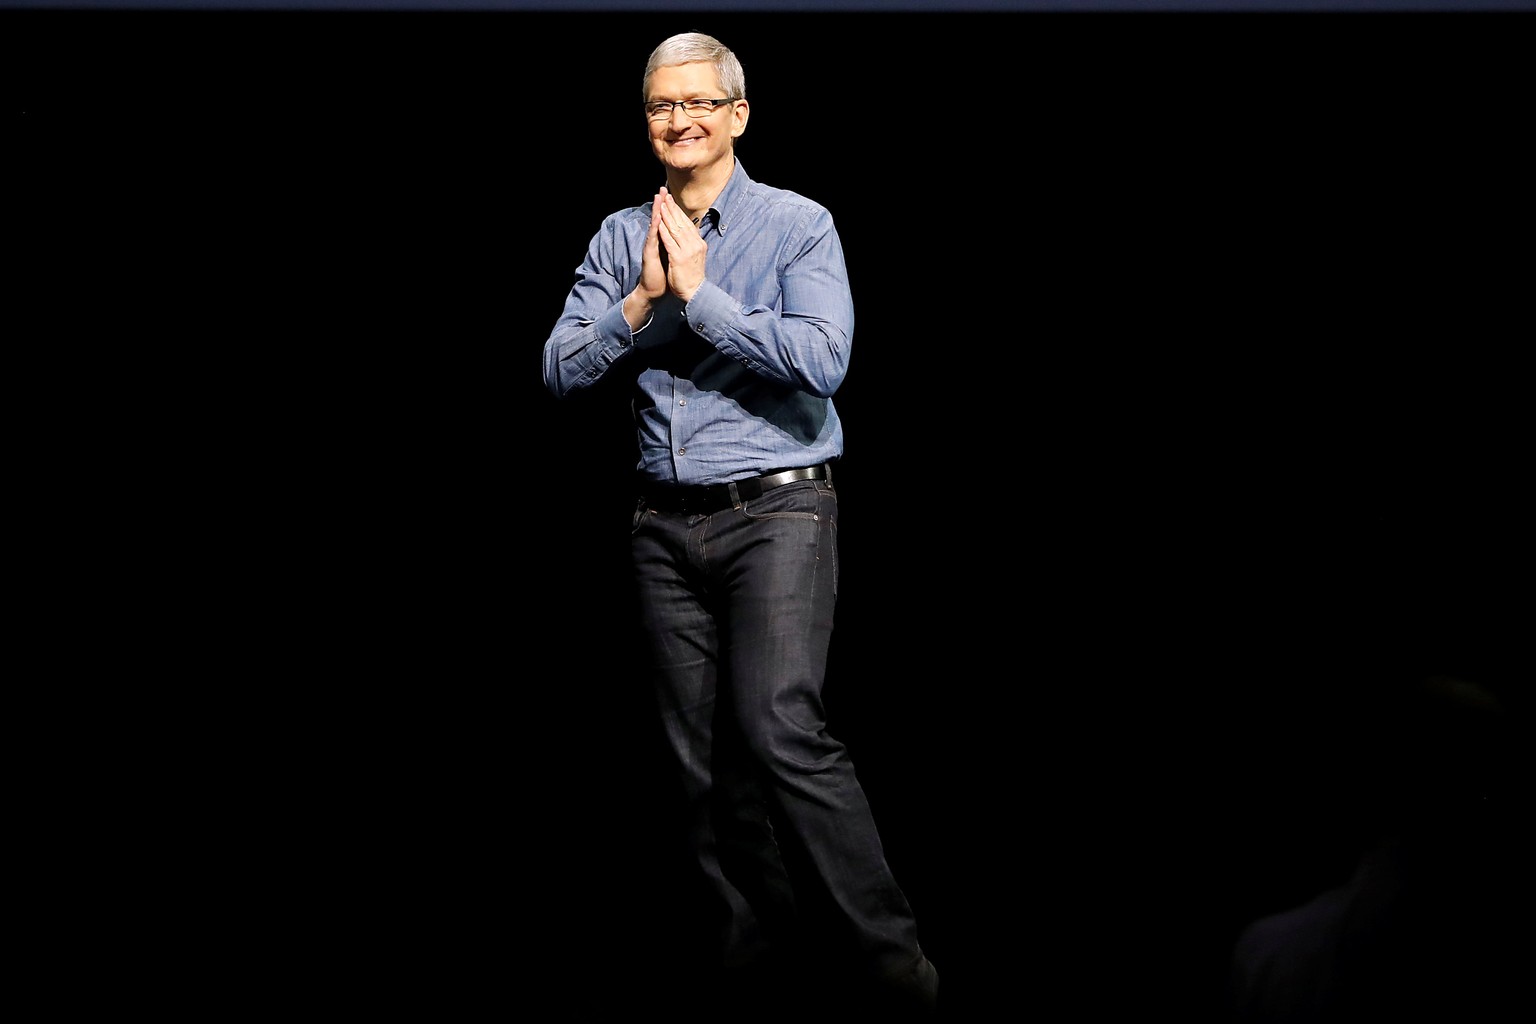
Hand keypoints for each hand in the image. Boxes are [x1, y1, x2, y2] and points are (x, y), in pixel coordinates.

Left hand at [653, 187, 706, 302]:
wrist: (695, 292)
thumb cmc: (693, 276)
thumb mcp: (695, 256)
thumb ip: (692, 244)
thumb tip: (689, 232)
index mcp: (698, 243)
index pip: (688, 223)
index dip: (678, 211)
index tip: (671, 200)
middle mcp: (695, 244)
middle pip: (682, 222)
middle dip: (672, 207)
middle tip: (665, 194)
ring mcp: (687, 251)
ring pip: (675, 229)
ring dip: (667, 215)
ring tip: (660, 203)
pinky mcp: (679, 258)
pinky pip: (670, 241)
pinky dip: (663, 230)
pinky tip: (658, 222)